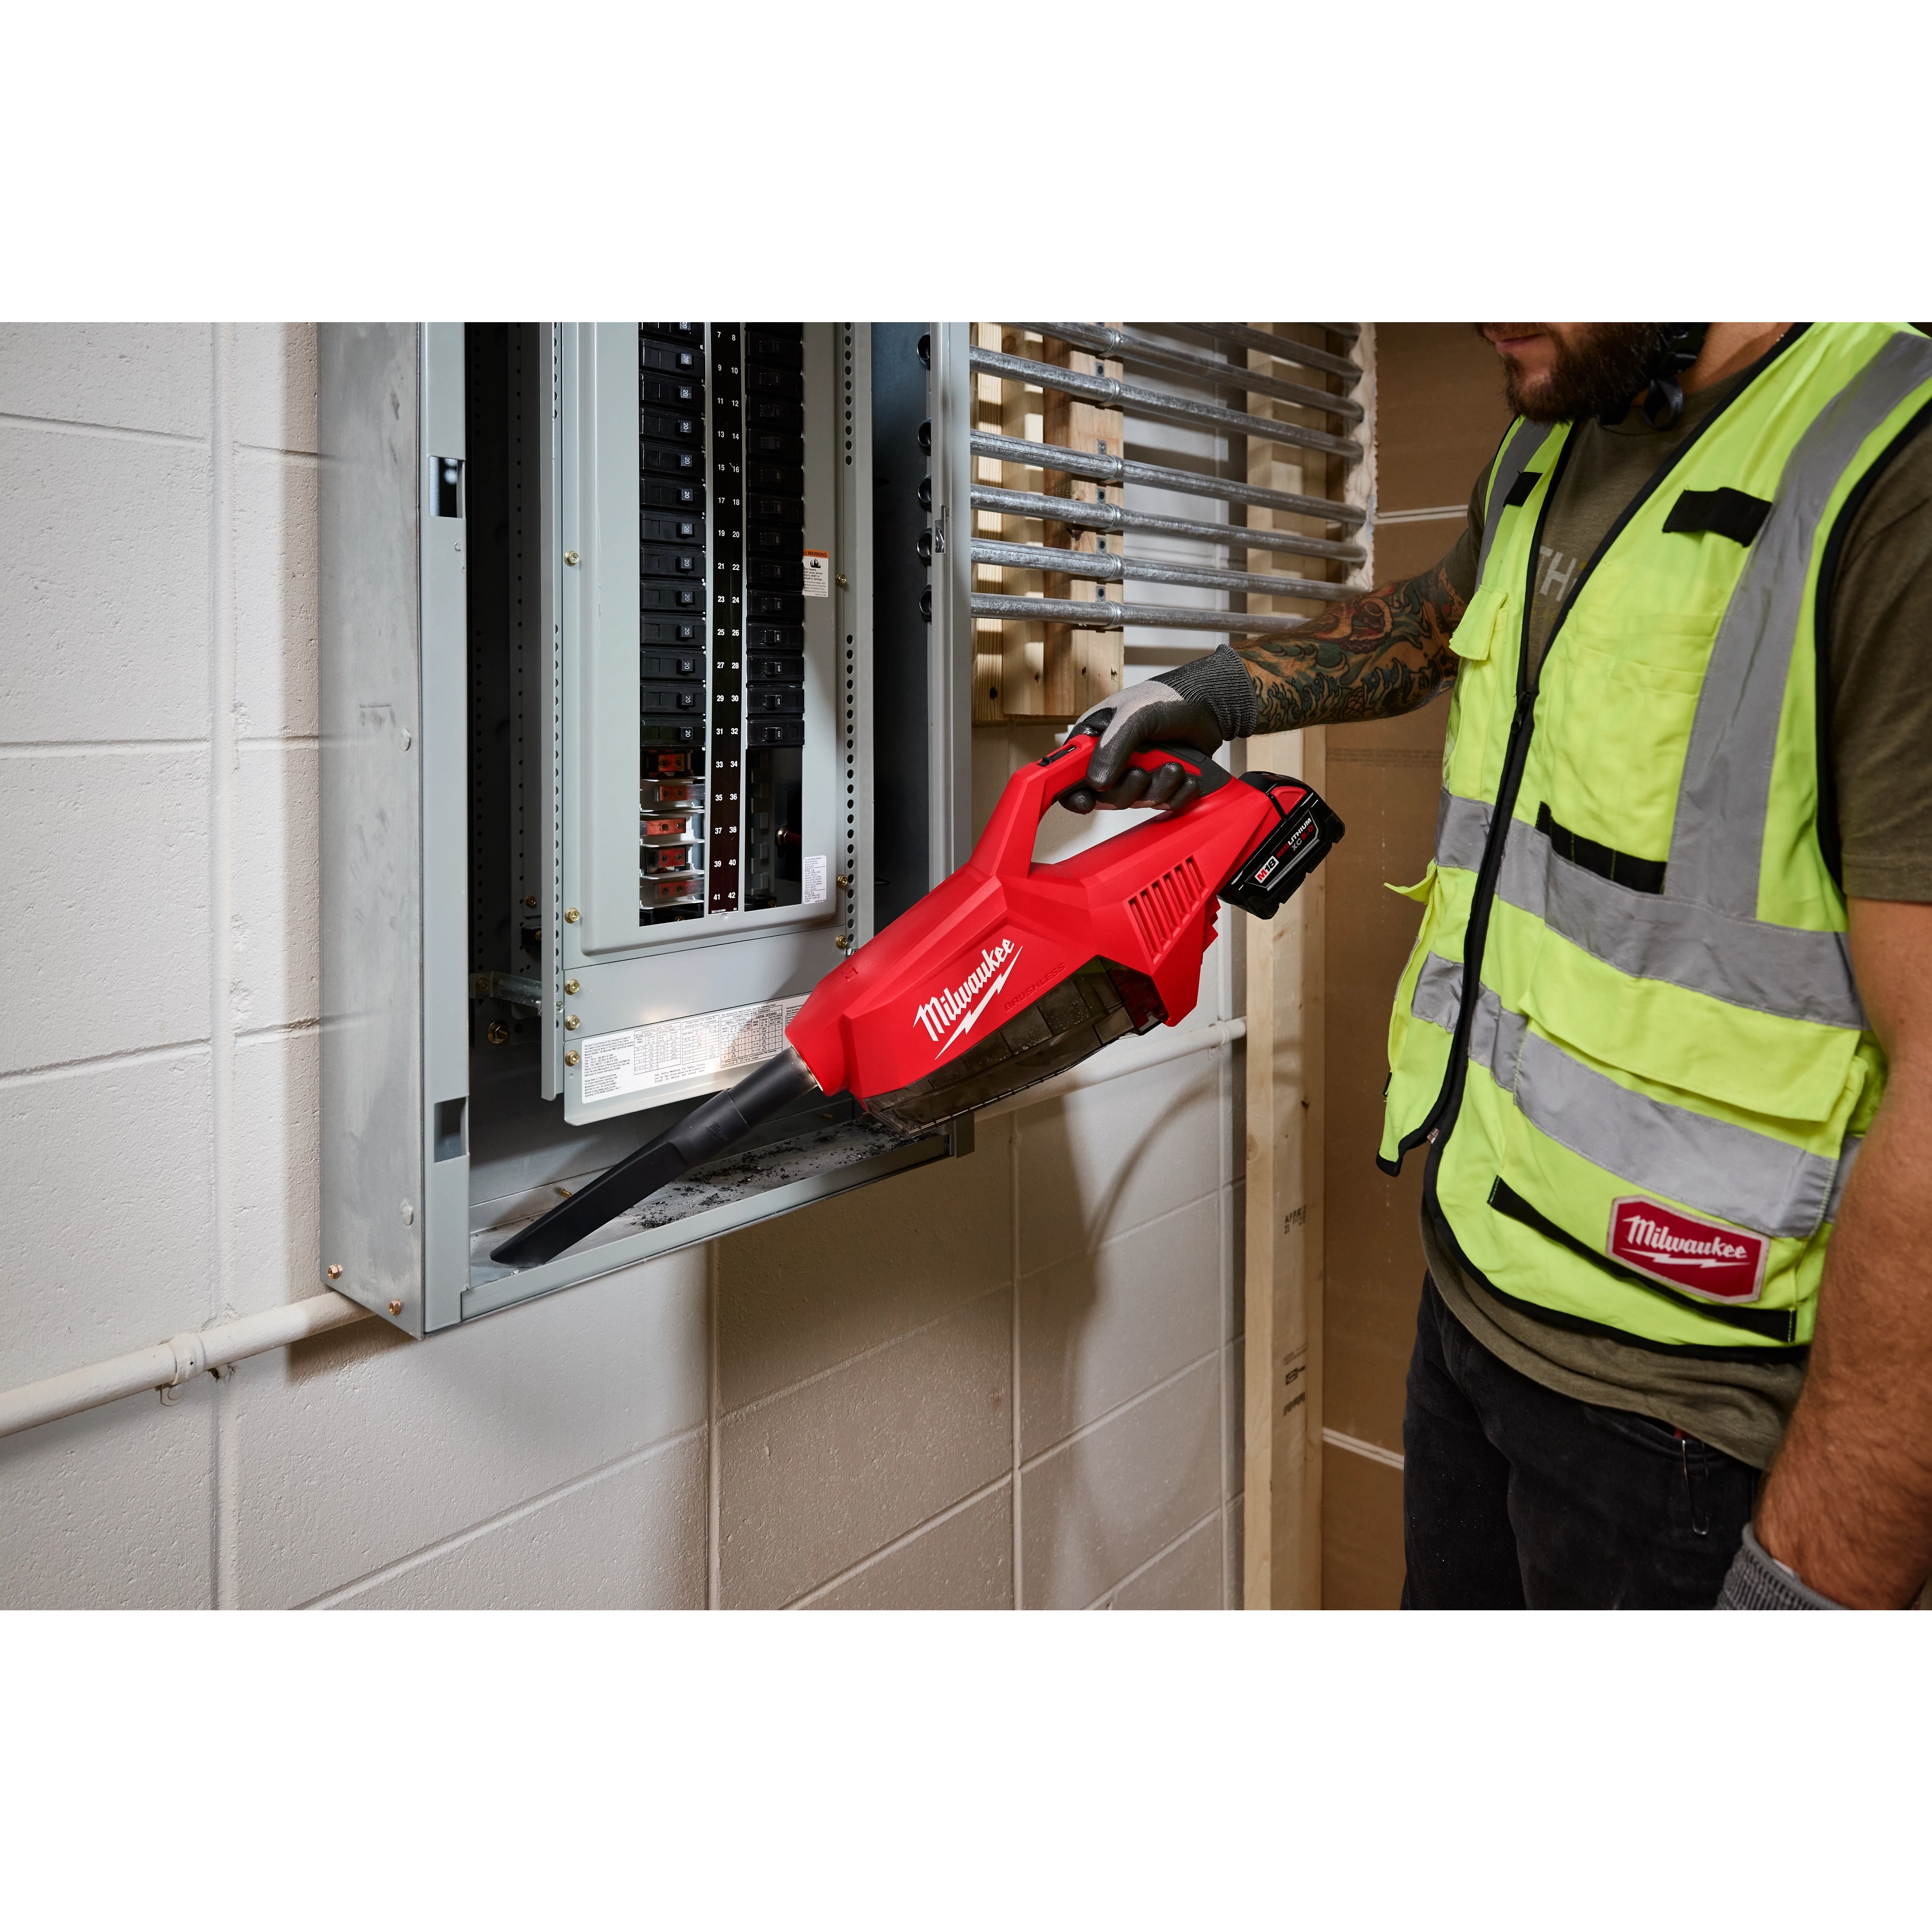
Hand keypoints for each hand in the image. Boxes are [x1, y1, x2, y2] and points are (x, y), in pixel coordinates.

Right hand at [1057, 678, 1224, 813]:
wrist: (1208, 705)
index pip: (1068, 772)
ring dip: (1159, 788)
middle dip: (1128, 789)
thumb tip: (1096, 782)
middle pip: (1105, 797)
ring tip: (1174, 767)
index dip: (1071, 791)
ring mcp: (1136, 773)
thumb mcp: (1134, 715)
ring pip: (1136, 802)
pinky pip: (1162, 804)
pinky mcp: (1159, 784)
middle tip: (1143, 773)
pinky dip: (1177, 794)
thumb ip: (1112, 748)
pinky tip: (1186, 777)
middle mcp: (1112, 759)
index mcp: (1094, 739)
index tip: (1083, 800)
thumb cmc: (1168, 699)